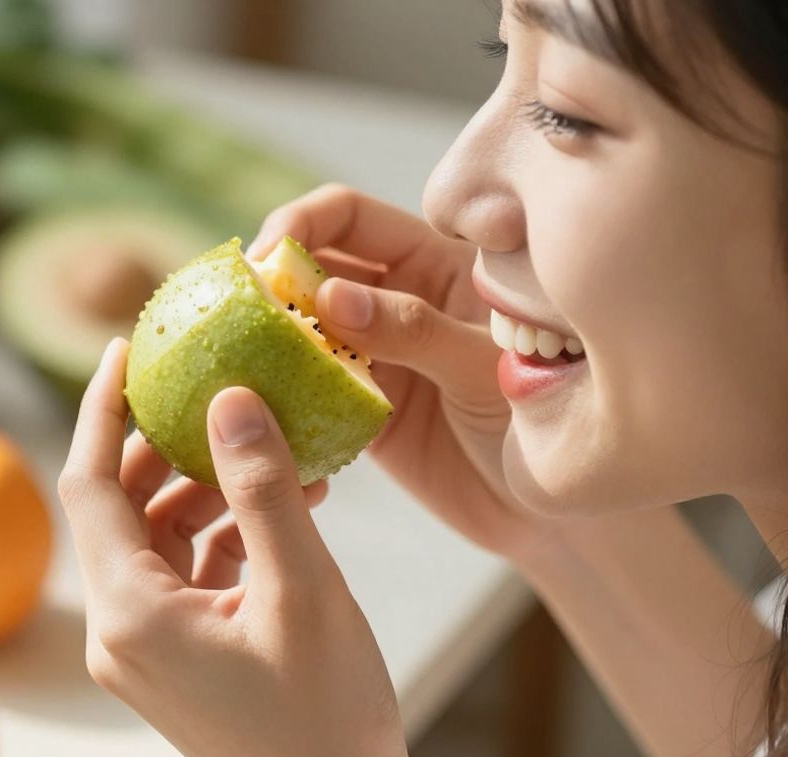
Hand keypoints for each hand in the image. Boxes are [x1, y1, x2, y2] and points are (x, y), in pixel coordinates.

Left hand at [58, 339, 408, 756]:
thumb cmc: (326, 722)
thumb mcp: (303, 594)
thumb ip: (262, 491)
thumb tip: (230, 399)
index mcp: (131, 612)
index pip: (89, 483)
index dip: (104, 408)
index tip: (126, 346)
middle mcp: (122, 629)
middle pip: (123, 505)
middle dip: (171, 441)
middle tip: (219, 382)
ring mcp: (148, 646)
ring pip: (160, 535)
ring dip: (213, 486)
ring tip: (280, 445)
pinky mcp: (179, 656)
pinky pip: (189, 571)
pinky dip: (229, 531)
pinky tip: (291, 503)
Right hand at [247, 184, 549, 559]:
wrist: (553, 510)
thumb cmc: (541, 419)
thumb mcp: (483, 365)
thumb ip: (415, 329)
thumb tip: (330, 298)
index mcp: (433, 261)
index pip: (350, 217)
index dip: (302, 223)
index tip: (269, 257)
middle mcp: (393, 300)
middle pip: (309, 268)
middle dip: (270, 283)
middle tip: (237, 312)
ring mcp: (369, 355)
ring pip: (298, 330)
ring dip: (264, 340)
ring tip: (234, 360)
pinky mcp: (353, 411)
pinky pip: (302, 393)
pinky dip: (276, 397)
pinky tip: (258, 410)